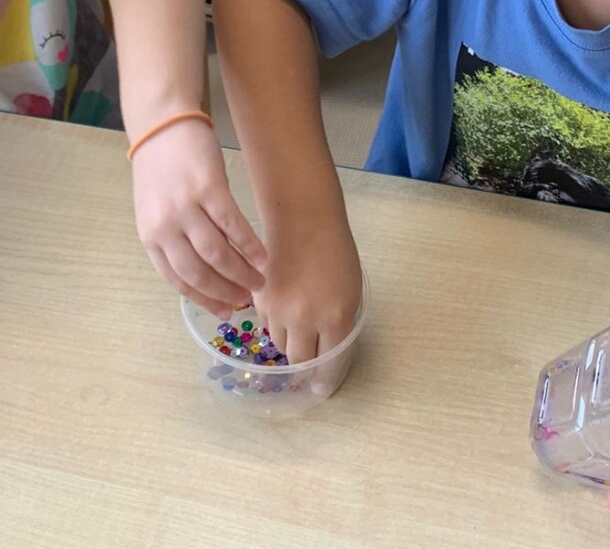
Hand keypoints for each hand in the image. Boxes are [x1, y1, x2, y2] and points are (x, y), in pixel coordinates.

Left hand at [130, 120, 267, 314]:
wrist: (162, 124)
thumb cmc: (161, 168)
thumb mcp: (157, 210)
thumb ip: (175, 239)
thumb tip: (208, 270)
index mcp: (151, 236)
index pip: (178, 280)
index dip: (204, 299)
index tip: (225, 311)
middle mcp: (166, 226)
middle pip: (199, 272)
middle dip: (226, 291)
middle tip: (247, 300)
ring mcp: (187, 207)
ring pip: (217, 254)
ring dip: (242, 273)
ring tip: (260, 281)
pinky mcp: (209, 188)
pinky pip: (233, 226)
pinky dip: (249, 246)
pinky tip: (262, 256)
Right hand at [253, 212, 362, 364]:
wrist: (304, 220)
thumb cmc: (335, 252)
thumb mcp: (350, 291)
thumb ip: (338, 324)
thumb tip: (325, 350)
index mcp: (336, 318)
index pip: (328, 362)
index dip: (324, 379)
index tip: (320, 389)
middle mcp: (305, 319)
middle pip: (299, 361)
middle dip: (305, 362)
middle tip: (307, 356)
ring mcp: (278, 310)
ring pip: (279, 344)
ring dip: (289, 339)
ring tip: (297, 318)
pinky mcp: (259, 299)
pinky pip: (266, 323)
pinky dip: (274, 320)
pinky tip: (283, 300)